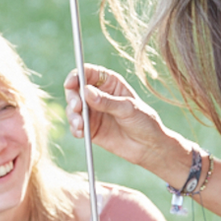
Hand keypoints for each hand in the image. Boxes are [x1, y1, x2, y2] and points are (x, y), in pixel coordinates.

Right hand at [62, 64, 177, 168]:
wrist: (149, 147)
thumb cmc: (144, 122)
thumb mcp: (128, 109)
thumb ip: (107, 101)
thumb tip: (86, 91)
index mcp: (110, 83)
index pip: (88, 73)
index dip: (77, 76)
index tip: (71, 84)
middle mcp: (98, 95)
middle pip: (75, 89)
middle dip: (72, 98)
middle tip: (77, 107)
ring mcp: (93, 112)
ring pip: (73, 108)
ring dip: (73, 115)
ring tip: (80, 125)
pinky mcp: (90, 128)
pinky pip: (76, 126)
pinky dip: (75, 129)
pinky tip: (81, 133)